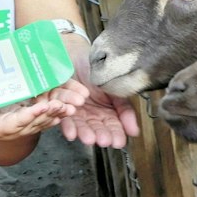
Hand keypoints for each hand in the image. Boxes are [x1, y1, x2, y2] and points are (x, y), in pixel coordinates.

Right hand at [0, 95, 76, 140]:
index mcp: (2, 128)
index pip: (17, 122)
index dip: (29, 116)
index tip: (40, 108)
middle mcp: (17, 129)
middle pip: (36, 122)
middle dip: (50, 114)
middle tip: (62, 105)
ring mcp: (27, 125)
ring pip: (46, 120)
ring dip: (59, 114)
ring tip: (71, 108)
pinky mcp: (34, 120)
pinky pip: (49, 117)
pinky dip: (60, 113)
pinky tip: (70, 107)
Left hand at [55, 34, 139, 148]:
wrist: (78, 53)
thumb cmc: (98, 70)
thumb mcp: (115, 89)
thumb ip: (125, 110)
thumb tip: (135, 132)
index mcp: (107, 111)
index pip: (113, 126)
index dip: (116, 134)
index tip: (118, 142)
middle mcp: (91, 114)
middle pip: (97, 128)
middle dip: (100, 135)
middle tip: (103, 140)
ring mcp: (76, 111)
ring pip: (81, 125)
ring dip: (84, 133)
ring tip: (88, 139)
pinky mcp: (61, 106)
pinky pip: (64, 117)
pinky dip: (67, 126)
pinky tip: (71, 134)